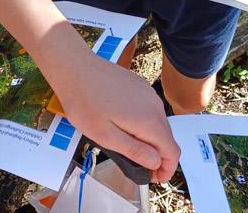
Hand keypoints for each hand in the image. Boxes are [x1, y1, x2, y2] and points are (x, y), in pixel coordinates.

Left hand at [49, 52, 180, 182]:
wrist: (76, 68)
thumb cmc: (85, 102)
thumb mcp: (105, 136)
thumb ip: (134, 151)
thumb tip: (156, 162)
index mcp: (149, 121)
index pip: (172, 151)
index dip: (167, 169)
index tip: (154, 178)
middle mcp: (154, 105)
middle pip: (167, 138)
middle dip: (158, 157)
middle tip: (140, 169)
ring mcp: (148, 93)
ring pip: (159, 124)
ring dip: (150, 140)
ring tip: (129, 147)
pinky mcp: (140, 86)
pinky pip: (150, 110)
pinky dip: (144, 124)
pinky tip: (125, 125)